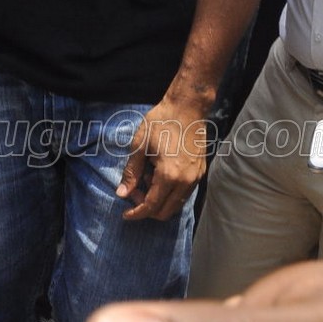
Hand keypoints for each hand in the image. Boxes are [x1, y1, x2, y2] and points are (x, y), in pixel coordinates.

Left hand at [116, 97, 208, 220]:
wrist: (188, 107)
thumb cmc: (162, 122)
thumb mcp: (140, 145)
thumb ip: (131, 173)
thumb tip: (122, 194)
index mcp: (169, 175)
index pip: (151, 206)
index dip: (137, 213)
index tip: (126, 214)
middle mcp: (186, 181)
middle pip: (166, 212)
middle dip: (147, 209)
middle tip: (134, 193)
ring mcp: (195, 178)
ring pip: (176, 205)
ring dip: (159, 201)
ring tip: (146, 180)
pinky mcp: (200, 172)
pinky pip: (184, 194)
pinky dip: (170, 193)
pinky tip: (159, 175)